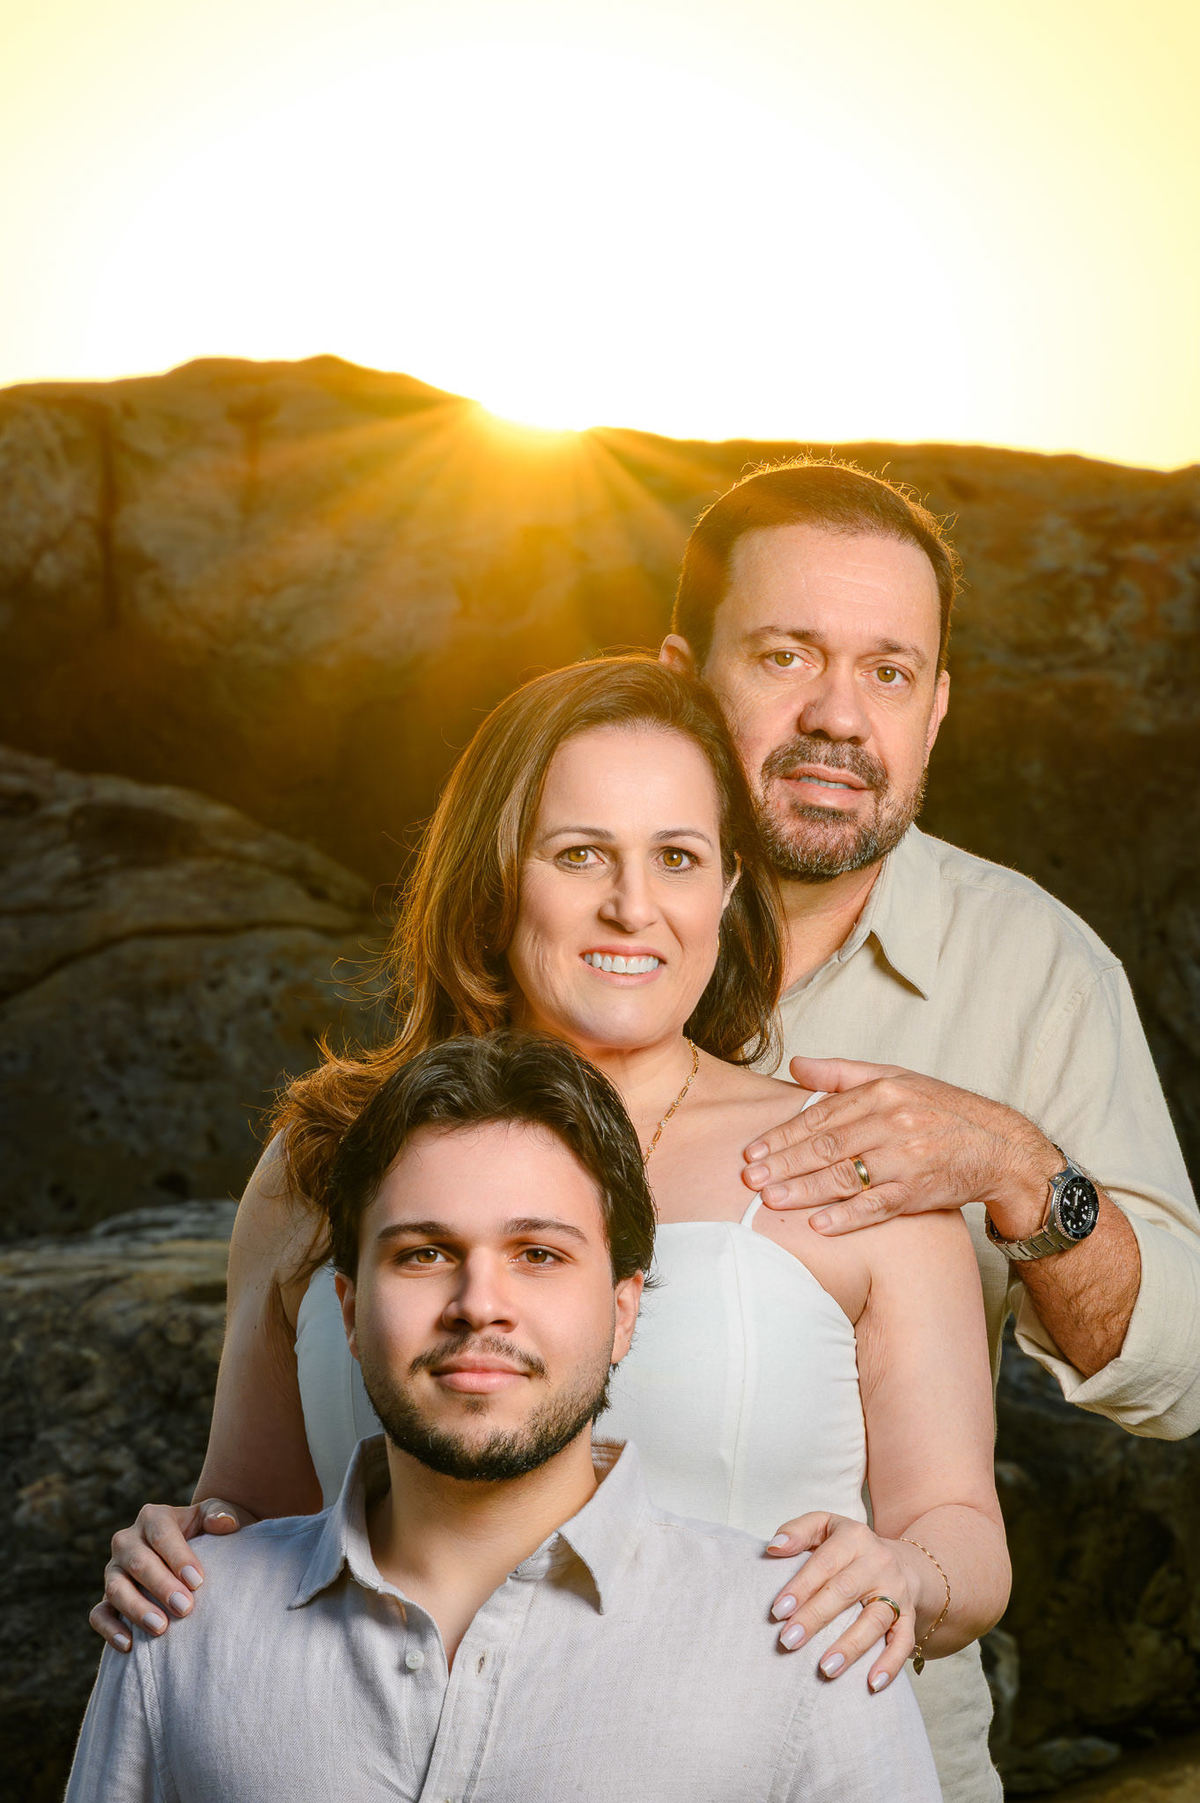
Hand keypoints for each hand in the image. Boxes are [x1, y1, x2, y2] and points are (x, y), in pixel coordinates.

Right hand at [89, 1498, 256, 1650]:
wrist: (192, 1552)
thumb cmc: (207, 1534)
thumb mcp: (214, 1518)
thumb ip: (221, 1514)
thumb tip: (225, 1523)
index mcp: (153, 1518)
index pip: (162, 1534)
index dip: (178, 1557)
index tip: (198, 1581)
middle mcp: (128, 1541)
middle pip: (138, 1562)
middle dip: (161, 1586)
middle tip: (185, 1608)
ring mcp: (114, 1570)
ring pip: (115, 1588)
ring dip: (136, 1609)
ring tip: (161, 1628)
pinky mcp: (107, 1599)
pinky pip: (98, 1615)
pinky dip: (109, 1630)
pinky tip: (128, 1646)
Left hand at [743, 1058, 1055, 1234]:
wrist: (998, 1145)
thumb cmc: (941, 1110)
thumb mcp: (895, 1078)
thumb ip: (842, 1073)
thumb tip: (795, 1064)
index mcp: (883, 1092)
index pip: (822, 1115)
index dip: (784, 1134)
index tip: (754, 1150)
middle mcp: (893, 1123)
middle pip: (827, 1146)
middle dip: (784, 1163)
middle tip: (749, 1178)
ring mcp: (906, 1159)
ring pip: (846, 1177)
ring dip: (804, 1190)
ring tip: (771, 1200)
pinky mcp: (919, 1191)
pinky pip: (877, 1206)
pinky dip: (847, 1217)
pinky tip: (819, 1225)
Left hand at [767, 1513, 922, 1689]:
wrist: (904, 1563)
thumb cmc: (850, 1549)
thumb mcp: (825, 1526)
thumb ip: (797, 1531)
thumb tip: (774, 1547)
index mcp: (854, 1538)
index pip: (825, 1562)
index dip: (801, 1586)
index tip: (777, 1611)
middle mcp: (879, 1563)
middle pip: (845, 1591)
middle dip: (815, 1617)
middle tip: (788, 1641)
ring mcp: (897, 1592)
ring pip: (875, 1620)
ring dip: (850, 1646)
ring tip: (825, 1669)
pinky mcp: (910, 1617)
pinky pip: (903, 1642)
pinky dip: (891, 1664)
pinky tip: (872, 1684)